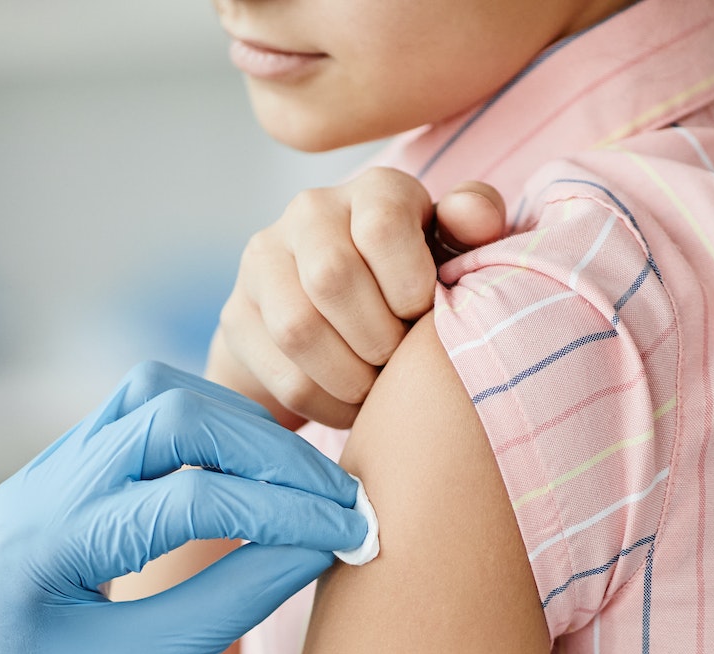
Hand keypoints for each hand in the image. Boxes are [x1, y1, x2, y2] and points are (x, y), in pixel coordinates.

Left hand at [0, 362, 368, 653]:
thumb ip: (228, 607)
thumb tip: (321, 546)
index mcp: (49, 544)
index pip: (190, 498)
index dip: (285, 512)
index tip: (355, 534)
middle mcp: (42, 487)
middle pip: (172, 415)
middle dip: (269, 453)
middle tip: (341, 499)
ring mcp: (48, 471)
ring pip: (156, 395)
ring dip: (239, 427)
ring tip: (304, 481)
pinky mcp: (64, 473)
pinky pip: (141, 415)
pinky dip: (208, 430)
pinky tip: (254, 471)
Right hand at [212, 166, 506, 428]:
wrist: (337, 317)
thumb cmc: (415, 282)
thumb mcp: (455, 250)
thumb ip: (474, 223)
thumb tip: (471, 217)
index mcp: (372, 190)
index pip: (381, 224)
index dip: (409, 285)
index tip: (422, 315)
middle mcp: (309, 212)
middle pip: (331, 277)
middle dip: (377, 338)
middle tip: (397, 362)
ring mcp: (263, 262)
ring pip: (298, 328)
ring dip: (349, 376)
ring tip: (374, 388)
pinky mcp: (238, 316)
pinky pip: (282, 373)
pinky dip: (326, 403)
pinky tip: (348, 403)